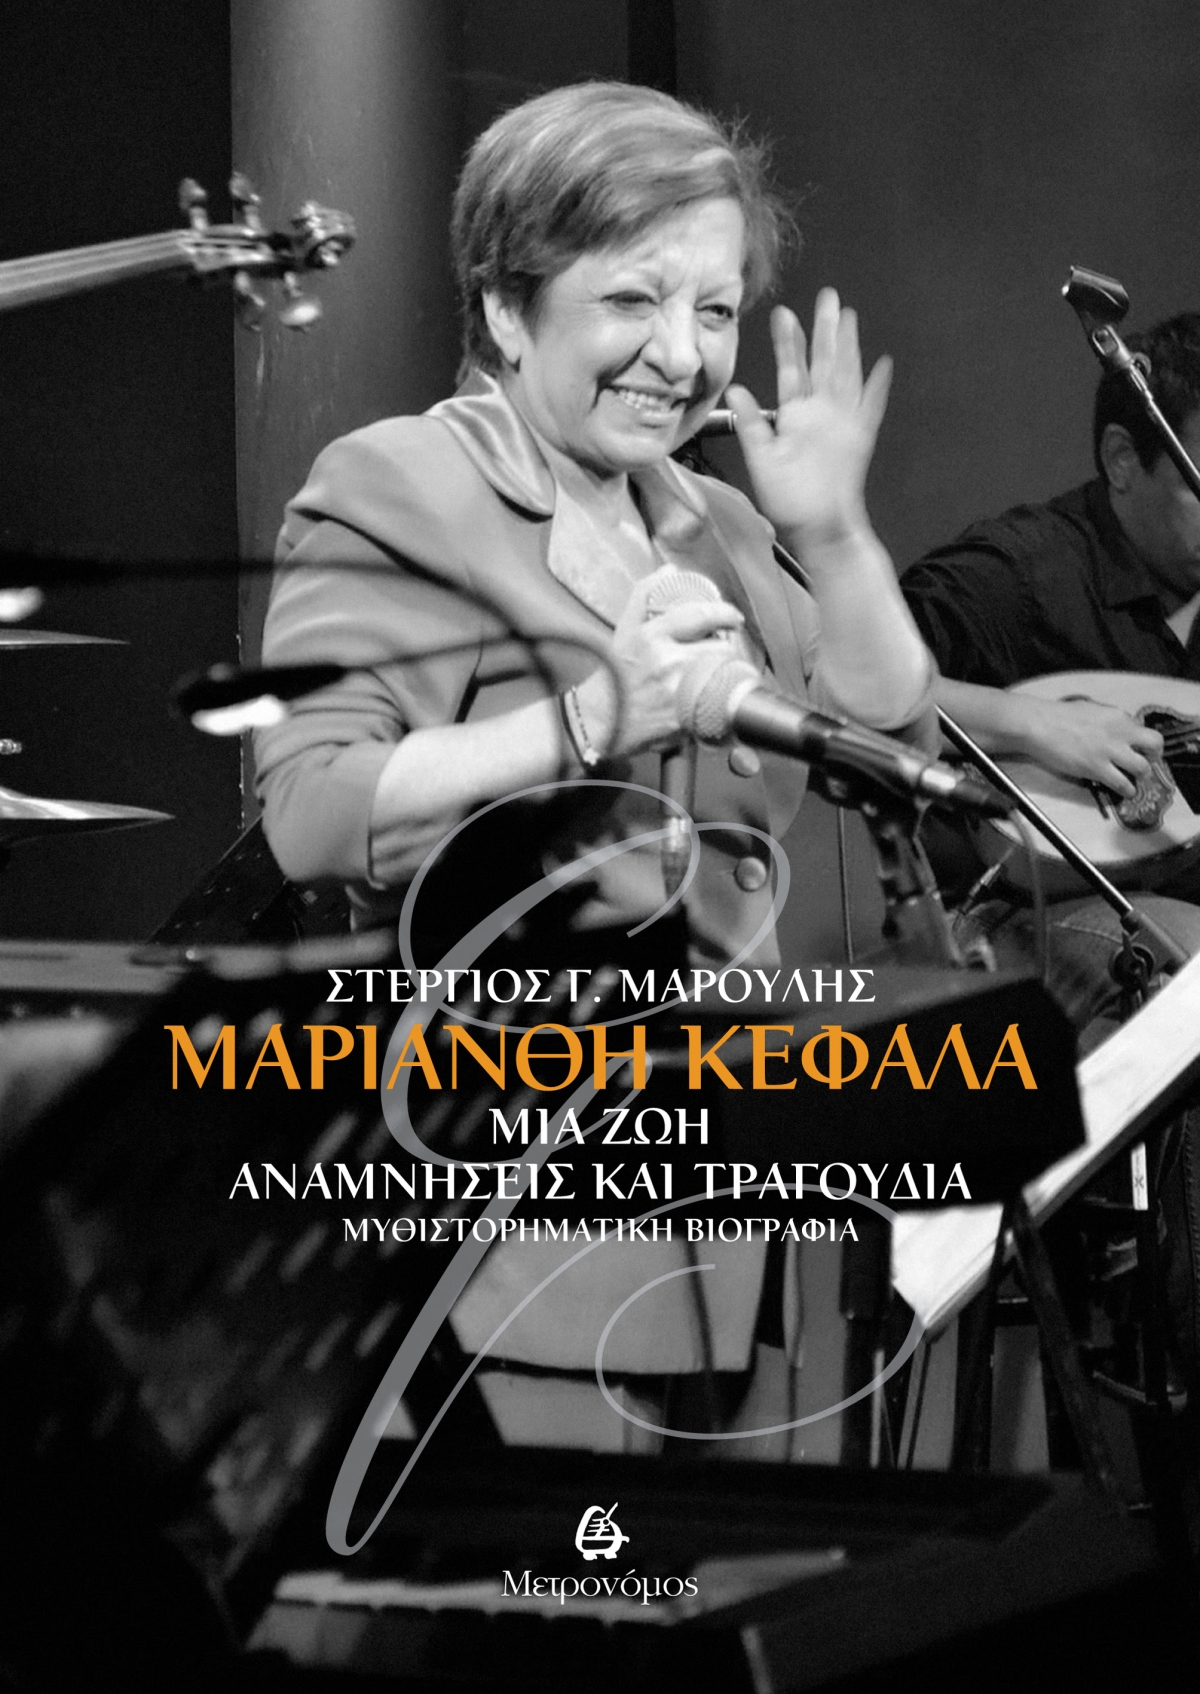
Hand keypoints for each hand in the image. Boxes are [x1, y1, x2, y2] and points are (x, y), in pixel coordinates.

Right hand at [573, 569, 745, 757]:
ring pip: (721, 674)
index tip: (733, 618)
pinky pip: (715, 703)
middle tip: (721, 653)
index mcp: (651, 636)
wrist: (601, 719)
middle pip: (719, 648)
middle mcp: (666, 662)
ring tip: (716, 674)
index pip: (700, 616)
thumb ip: (645, 594)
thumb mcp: (625, 628)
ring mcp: (676, 692)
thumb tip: (670, 570)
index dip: (724, 614)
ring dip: (725, 672)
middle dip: (724, 649)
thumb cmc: (615, 672)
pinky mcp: (684, 719)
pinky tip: (713, 698)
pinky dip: (719, 699)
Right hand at [726, 290, 891, 547]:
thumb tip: (736, 388)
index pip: (791, 368)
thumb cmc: (792, 499)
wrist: (829, 528)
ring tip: (851, 316)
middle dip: (827, 328)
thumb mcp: (762, 463)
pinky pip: (874, 402)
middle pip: (827, 360)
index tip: (785, 311)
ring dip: (850, 344)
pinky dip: (879, 382)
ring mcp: (849, 421)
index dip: (787, 340)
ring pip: (850, 372)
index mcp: (799, 414)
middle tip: (830, 296)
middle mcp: (827, 410)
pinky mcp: (864, 436)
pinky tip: (884, 363)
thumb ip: (752, 424)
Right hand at [1019, 696, 1164, 796]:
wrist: (1038, 724)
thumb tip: (1114, 731)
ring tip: (1132, 779)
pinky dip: (1127, 790)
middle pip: (1154, 744)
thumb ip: (1108, 721)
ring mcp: (1110, 752)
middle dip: (1152, 756)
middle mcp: (1120, 732)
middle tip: (1143, 762)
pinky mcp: (1097, 769)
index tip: (1132, 748)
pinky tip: (1124, 791)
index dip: (1138, 741)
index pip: (1142, 729)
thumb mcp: (1091, 710)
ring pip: (1143, 768)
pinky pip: (1123, 784)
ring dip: (1140, 775)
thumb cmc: (1057, 716)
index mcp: (1117, 716)